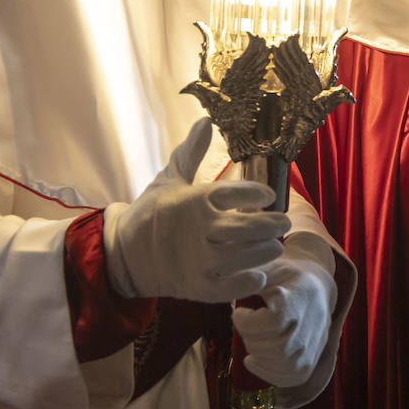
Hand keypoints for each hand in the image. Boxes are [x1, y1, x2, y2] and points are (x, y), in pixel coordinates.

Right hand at [104, 118, 288, 302]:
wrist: (123, 254)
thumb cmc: (152, 212)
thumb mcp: (169, 178)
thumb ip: (191, 152)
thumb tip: (206, 120)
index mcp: (192, 202)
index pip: (231, 194)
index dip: (254, 193)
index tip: (269, 195)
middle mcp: (197, 231)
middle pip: (243, 228)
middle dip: (270, 224)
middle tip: (284, 222)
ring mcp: (196, 262)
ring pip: (240, 258)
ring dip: (263, 252)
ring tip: (276, 246)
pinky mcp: (195, 287)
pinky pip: (227, 288)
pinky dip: (247, 283)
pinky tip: (261, 275)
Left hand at [232, 245, 336, 386]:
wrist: (319, 289)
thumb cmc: (288, 277)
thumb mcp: (270, 268)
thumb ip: (248, 274)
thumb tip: (221, 277)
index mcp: (299, 299)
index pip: (270, 323)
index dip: (246, 321)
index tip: (239, 313)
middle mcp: (309, 325)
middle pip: (274, 346)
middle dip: (251, 339)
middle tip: (246, 327)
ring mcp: (313, 345)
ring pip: (282, 364)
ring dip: (258, 356)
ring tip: (251, 341)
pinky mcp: (311, 360)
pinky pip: (291, 377)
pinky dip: (268, 374)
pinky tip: (254, 360)